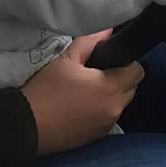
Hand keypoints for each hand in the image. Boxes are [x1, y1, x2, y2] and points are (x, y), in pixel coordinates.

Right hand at [22, 30, 144, 156]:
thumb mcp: (66, 59)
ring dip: (111, 95)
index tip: (108, 59)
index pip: (138, 71)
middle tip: (96, 72)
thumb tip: (108, 30)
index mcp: (111, 88)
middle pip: (132, 88)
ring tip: (87, 90)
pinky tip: (81, 106)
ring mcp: (107, 125)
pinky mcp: (98, 137)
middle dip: (120, 78)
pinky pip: (108, 117)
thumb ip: (90, 42)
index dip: (126, 62)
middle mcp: (116, 109)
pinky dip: (101, 110)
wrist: (28, 125)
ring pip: (120, 104)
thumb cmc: (47, 89)